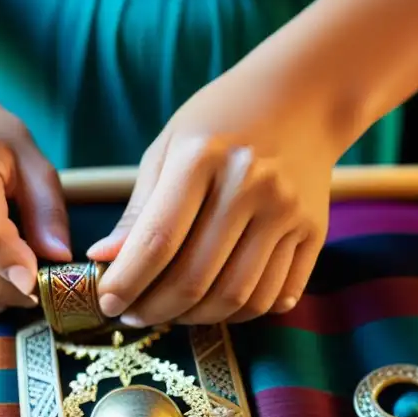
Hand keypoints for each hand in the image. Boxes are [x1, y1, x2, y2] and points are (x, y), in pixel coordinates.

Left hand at [87, 65, 342, 326]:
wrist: (303, 97)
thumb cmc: (222, 120)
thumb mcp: (170, 147)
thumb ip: (140, 209)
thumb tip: (104, 259)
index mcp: (203, 158)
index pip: (158, 241)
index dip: (127, 282)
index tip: (106, 303)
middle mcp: (250, 187)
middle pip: (196, 278)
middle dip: (155, 309)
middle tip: (134, 315)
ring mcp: (287, 212)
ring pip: (237, 296)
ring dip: (195, 319)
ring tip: (171, 312)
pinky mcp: (313, 232)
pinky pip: (276, 296)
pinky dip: (241, 313)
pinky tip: (215, 304)